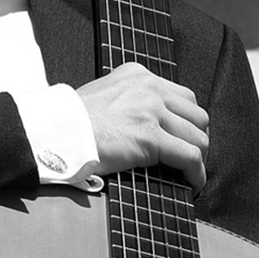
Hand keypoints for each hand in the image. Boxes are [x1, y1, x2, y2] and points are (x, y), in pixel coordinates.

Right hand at [77, 62, 208, 190]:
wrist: (59, 131)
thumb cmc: (73, 120)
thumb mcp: (105, 93)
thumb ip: (128, 99)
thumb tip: (145, 121)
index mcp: (138, 75)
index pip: (181, 96)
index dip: (187, 120)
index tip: (184, 136)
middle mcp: (149, 88)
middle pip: (196, 114)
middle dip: (196, 136)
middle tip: (190, 155)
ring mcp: (151, 111)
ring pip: (197, 135)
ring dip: (198, 156)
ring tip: (190, 171)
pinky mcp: (151, 137)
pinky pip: (190, 157)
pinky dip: (196, 173)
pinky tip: (192, 182)